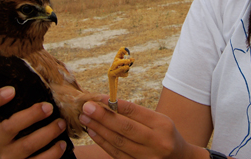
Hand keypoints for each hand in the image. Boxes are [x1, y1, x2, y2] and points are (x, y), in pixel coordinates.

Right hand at [0, 86, 68, 158]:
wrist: (39, 154)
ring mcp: (10, 156)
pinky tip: (62, 144)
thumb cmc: (35, 126)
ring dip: (47, 133)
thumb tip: (49, 66)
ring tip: (62, 123)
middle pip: (8, 128)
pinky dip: (52, 152)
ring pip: (26, 145)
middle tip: (49, 107)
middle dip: (31, 116)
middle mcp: (0, 140)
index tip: (12, 89)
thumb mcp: (28, 112)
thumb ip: (31, 97)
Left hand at [79, 99, 207, 158]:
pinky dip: (103, 142)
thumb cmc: (166, 135)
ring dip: (99, 129)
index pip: (135, 112)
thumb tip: (109, 104)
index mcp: (162, 125)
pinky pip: (117, 154)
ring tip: (85, 118)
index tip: (98, 97)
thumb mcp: (159, 120)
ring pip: (118, 142)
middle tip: (86, 107)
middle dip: (103, 116)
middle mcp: (157, 142)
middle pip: (125, 128)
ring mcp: (147, 157)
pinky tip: (93, 132)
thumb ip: (137, 114)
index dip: (115, 104)